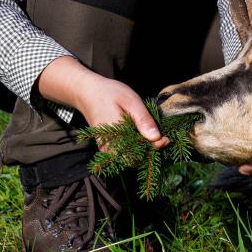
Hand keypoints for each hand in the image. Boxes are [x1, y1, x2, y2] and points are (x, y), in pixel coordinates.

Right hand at [38, 56, 169, 150]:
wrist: (87, 92)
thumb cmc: (110, 94)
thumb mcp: (131, 101)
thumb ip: (143, 120)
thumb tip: (156, 138)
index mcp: (117, 136)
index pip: (138, 156)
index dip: (153, 148)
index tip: (165, 138)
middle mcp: (109, 146)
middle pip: (134, 160)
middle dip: (149, 149)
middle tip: (161, 136)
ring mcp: (106, 148)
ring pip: (129, 157)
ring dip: (142, 148)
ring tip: (150, 134)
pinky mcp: (106, 146)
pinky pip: (122, 153)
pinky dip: (133, 146)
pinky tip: (140, 134)